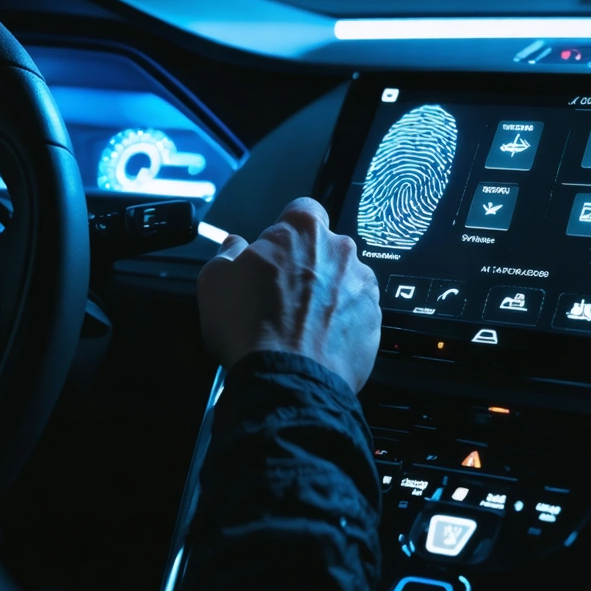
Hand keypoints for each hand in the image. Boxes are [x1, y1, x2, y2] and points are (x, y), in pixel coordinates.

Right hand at [197, 198, 381, 392]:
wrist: (286, 380)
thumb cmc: (250, 328)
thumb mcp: (215, 280)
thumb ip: (228, 252)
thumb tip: (235, 246)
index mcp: (302, 230)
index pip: (302, 210)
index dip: (286, 231)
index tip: (275, 251)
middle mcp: (340, 250)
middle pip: (324, 247)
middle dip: (307, 264)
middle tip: (281, 294)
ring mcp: (362, 286)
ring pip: (343, 280)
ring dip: (326, 294)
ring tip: (299, 324)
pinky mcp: (374, 320)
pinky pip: (356, 312)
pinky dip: (340, 322)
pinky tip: (316, 340)